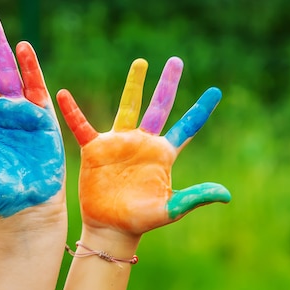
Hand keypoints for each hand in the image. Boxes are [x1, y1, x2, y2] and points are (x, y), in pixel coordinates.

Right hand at [57, 57, 229, 235]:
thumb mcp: (171, 209)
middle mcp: (143, 143)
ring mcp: (119, 143)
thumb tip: (225, 194)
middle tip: (176, 61)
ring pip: (128, 106)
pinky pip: (82, 126)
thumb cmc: (142, 220)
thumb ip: (194, 197)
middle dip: (168, 84)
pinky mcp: (95, 150)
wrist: (111, 228)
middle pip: (159, 106)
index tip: (216, 91)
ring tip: (141, 62)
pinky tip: (64, 95)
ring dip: (134, 84)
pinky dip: (73, 112)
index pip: (187, 127)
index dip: (200, 109)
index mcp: (163, 154)